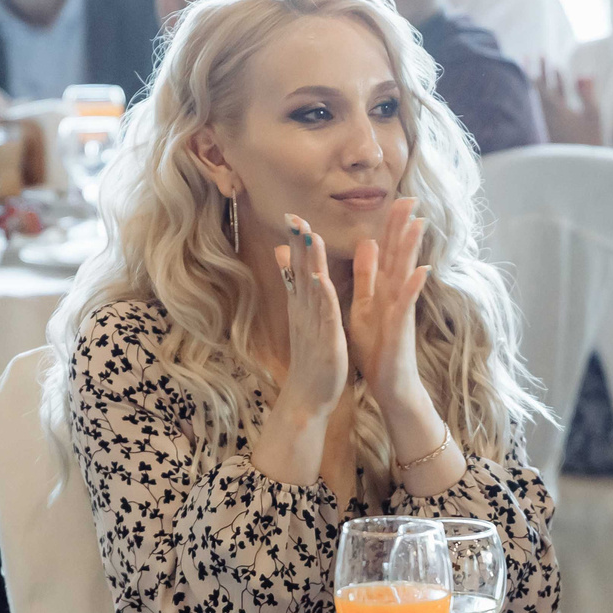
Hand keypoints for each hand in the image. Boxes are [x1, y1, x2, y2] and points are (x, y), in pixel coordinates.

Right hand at [271, 214, 351, 426]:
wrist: (308, 397)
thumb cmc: (310, 359)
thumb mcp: (303, 322)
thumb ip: (297, 293)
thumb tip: (286, 269)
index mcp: (303, 306)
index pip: (298, 269)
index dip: (296, 243)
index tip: (293, 215)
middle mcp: (304, 311)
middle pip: (300, 272)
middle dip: (299, 244)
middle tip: (294, 215)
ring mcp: (314, 325)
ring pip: (312, 287)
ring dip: (310, 262)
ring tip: (309, 236)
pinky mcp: (326, 339)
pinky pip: (325, 314)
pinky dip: (323, 295)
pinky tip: (321, 278)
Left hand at [345, 196, 432, 414]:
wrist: (389, 383)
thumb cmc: (377, 348)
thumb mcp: (364, 306)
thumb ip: (366, 276)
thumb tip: (367, 244)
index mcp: (382, 288)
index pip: (386, 251)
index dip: (390, 226)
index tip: (396, 199)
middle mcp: (394, 295)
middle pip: (398, 255)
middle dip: (403, 228)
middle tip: (411, 198)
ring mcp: (400, 310)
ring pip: (405, 274)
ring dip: (412, 249)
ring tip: (419, 223)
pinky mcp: (401, 328)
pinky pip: (407, 305)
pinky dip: (413, 288)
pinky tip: (422, 270)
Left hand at [532, 60, 604, 146]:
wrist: (582, 171)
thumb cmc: (592, 143)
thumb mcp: (594, 116)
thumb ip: (587, 94)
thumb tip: (584, 73)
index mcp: (556, 111)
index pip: (542, 85)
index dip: (538, 69)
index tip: (536, 53)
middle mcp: (549, 116)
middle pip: (540, 89)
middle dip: (540, 70)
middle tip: (537, 53)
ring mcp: (550, 123)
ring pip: (543, 97)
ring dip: (545, 80)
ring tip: (547, 65)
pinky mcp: (554, 130)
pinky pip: (548, 106)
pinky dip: (550, 92)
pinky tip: (554, 87)